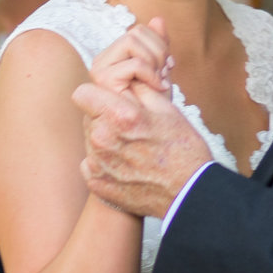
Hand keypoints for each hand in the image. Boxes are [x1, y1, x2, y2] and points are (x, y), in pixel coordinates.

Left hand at [75, 79, 215, 218]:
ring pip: (90, 140)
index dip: (96, 94)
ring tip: (132, 149)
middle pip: (88, 117)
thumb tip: (123, 79)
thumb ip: (138, 89)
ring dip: (105, 140)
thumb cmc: (183, 150)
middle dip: (104, 117)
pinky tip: (127, 166)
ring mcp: (97, 164)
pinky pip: (91, 163)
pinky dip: (105, 163)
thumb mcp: (167, 109)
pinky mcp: (96, 183)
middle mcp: (102, 139)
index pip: (83, 93)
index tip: (108, 101)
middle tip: (130, 129)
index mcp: (119, 116)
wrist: (189, 194)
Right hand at [87, 16, 170, 99]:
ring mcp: (100, 71)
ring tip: (159, 81)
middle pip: (135, 32)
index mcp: (113, 57)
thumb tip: (158, 19)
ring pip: (132, 41)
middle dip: (159, 52)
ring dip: (154, 62)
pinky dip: (152, 74)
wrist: (154, 132)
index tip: (166, 67)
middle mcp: (102, 62)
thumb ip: (158, 45)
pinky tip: (158, 88)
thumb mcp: (161, 70)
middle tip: (164, 74)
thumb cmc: (157, 107)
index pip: (139, 31)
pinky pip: (135, 63)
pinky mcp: (104, 82)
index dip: (159, 45)